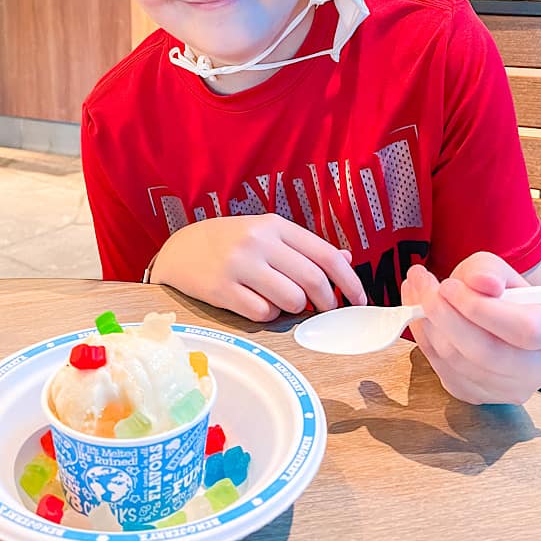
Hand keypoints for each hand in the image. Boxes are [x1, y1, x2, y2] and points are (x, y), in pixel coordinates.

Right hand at [150, 214, 367, 321]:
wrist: (180, 249)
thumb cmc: (230, 242)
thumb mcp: (267, 233)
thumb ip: (305, 247)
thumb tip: (346, 259)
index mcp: (275, 225)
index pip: (326, 255)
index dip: (349, 281)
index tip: (359, 299)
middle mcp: (259, 241)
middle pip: (313, 280)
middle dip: (327, 302)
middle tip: (325, 309)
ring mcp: (239, 265)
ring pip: (291, 300)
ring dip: (295, 309)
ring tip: (282, 302)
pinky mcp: (222, 289)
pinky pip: (264, 314)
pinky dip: (269, 316)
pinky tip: (259, 305)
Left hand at [402, 251, 540, 404]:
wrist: (493, 316)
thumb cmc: (501, 294)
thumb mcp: (498, 269)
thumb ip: (488, 270)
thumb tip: (481, 282)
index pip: (524, 330)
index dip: (481, 309)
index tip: (449, 285)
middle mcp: (537, 370)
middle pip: (486, 353)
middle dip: (445, 315)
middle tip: (423, 284)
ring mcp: (505, 389)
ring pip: (458, 363)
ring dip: (426, 323)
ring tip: (415, 288)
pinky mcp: (475, 394)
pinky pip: (441, 369)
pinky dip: (423, 338)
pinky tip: (416, 312)